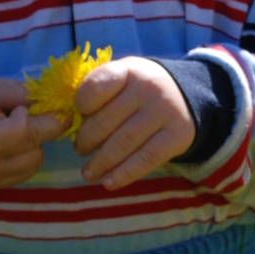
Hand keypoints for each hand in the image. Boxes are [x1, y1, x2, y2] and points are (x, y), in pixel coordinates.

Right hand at [0, 77, 63, 187]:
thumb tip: (55, 101)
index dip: (26, 121)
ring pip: (37, 158)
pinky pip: (31, 168)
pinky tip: (16, 142)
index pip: (8, 137)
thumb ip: (19, 92)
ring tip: (18, 127)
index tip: (21, 108)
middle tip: (32, 110)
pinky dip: (31, 152)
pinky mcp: (0, 184)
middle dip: (43, 124)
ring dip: (37, 141)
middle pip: (31, 146)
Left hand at [72, 57, 194, 187]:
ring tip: (88, 174)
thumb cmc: (138, 90)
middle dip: (86, 141)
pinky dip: (124, 174)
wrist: (186, 95)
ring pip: (123, 143)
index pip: (95, 87)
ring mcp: (164, 112)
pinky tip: (108, 183)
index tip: (75, 120)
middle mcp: (147, 88)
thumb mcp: (122, 78)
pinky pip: (146, 159)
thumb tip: (68, 124)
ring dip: (100, 163)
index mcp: (127, 70)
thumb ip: (97, 93)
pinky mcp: (177, 136)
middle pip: (105, 121)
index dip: (80, 107)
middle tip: (80, 150)